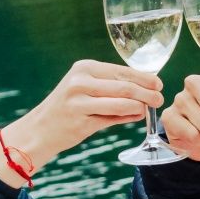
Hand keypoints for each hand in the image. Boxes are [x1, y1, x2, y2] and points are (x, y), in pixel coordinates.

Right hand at [0, 59, 162, 171]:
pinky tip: (137, 117)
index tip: (158, 83)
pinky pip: (112, 119)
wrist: (39, 130)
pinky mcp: (81, 121)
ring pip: (121, 102)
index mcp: (84, 68)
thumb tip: (144, 89)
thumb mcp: (84, 89)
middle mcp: (81, 81)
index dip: (143, 77)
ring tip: (150, 108)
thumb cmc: (67, 108)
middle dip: (146, 92)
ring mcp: (79, 101)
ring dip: (140, 106)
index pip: (121, 71)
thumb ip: (111, 87)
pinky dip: (128, 117)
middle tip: (160, 98)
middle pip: (124, 86)